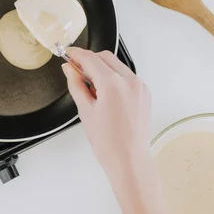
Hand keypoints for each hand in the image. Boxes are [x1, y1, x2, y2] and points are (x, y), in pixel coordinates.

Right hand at [62, 48, 151, 183]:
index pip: (91, 59)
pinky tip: (106, 93)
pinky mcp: (145, 94)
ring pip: (117, 66)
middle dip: (90, 59)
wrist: (129, 160)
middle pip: (106, 57)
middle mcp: (129, 81)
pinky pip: (127, 77)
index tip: (68, 53)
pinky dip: (115, 78)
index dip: (76, 54)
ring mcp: (140, 87)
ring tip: (91, 87)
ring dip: (103, 68)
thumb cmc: (108, 142)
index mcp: (112, 84)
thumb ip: (76, 85)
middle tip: (76, 69)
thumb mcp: (85, 111)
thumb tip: (70, 69)